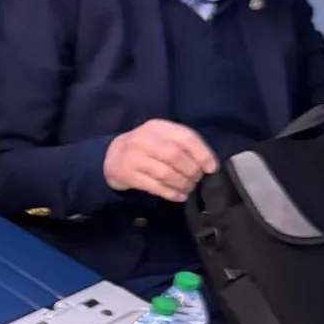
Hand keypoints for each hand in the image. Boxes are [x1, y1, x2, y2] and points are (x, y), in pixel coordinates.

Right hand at [103, 119, 217, 201]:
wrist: (112, 156)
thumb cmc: (145, 147)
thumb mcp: (161, 137)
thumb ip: (182, 145)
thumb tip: (208, 164)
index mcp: (158, 127)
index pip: (185, 137)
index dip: (202, 153)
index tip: (211, 168)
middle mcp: (145, 140)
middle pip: (175, 156)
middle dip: (191, 171)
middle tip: (196, 179)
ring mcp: (135, 157)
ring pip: (166, 173)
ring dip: (182, 184)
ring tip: (188, 188)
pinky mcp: (129, 175)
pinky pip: (155, 187)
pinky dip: (171, 193)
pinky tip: (179, 196)